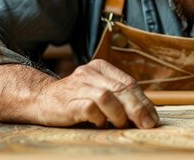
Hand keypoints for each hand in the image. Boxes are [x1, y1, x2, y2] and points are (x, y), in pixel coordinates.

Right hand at [34, 59, 158, 128]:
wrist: (41, 99)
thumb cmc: (75, 99)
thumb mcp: (98, 91)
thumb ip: (118, 98)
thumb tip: (145, 115)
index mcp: (101, 68)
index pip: (129, 83)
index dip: (144, 102)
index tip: (152, 118)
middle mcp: (90, 73)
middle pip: (121, 89)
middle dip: (137, 109)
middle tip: (146, 125)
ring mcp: (78, 86)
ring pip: (107, 96)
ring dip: (119, 114)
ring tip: (121, 125)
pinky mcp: (68, 101)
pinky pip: (89, 108)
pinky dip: (99, 118)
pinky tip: (100, 124)